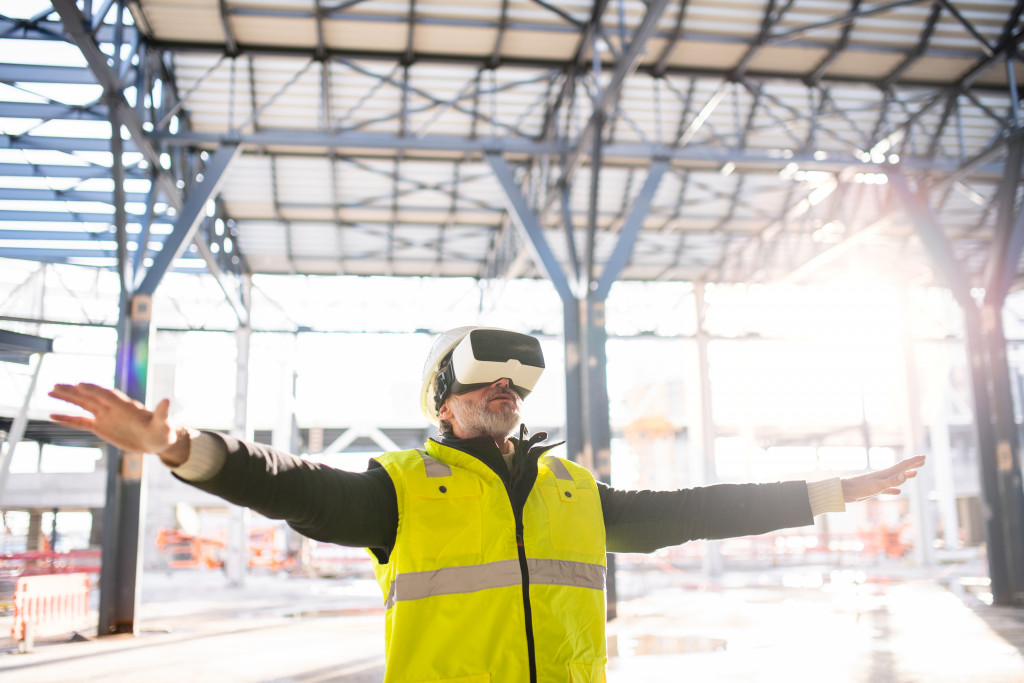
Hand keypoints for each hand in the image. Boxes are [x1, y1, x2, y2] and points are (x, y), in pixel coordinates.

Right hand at [48, 383, 190, 465]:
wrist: (158, 440)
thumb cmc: (162, 431)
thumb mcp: (164, 424)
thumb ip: (162, 413)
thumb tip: (167, 401)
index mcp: (126, 406)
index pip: (107, 395)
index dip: (95, 390)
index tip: (80, 384)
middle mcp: (113, 408)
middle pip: (90, 396)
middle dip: (74, 391)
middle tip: (56, 385)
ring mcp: (105, 416)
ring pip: (82, 405)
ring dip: (67, 399)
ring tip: (49, 391)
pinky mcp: (101, 427)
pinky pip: (80, 422)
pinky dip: (67, 418)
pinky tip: (52, 415)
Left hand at [841, 454, 925, 501]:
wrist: (844, 491)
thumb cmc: (860, 488)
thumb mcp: (878, 486)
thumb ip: (892, 481)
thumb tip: (906, 474)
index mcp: (886, 474)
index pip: (903, 465)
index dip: (914, 461)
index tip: (924, 456)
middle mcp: (884, 476)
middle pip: (901, 469)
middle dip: (912, 465)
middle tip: (922, 460)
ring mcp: (879, 482)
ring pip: (896, 478)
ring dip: (905, 475)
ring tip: (914, 473)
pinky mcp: (874, 490)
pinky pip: (888, 489)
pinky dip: (895, 489)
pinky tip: (898, 492)